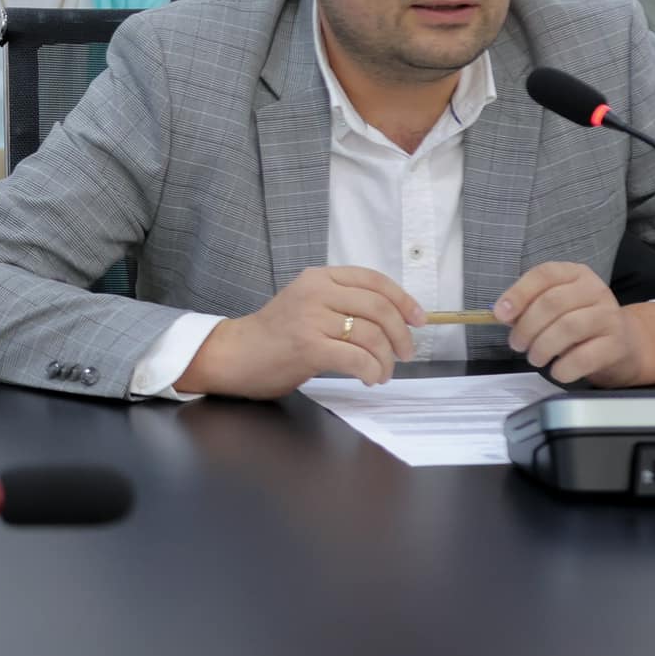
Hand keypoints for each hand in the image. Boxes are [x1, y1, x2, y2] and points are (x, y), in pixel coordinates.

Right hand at [178, 266, 424, 398]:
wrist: (235, 354)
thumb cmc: (275, 335)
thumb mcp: (308, 305)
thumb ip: (342, 303)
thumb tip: (394, 317)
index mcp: (319, 277)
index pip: (373, 280)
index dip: (403, 300)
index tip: (419, 319)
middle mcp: (315, 292)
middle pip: (378, 307)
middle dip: (401, 334)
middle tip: (405, 353)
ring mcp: (310, 318)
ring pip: (370, 335)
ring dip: (386, 359)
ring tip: (382, 373)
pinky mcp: (307, 346)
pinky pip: (356, 358)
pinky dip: (371, 370)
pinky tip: (369, 378)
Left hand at [494, 262, 654, 385]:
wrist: (624, 344)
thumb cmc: (580, 323)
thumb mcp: (555, 308)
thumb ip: (529, 307)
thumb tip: (503, 314)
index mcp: (574, 274)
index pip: (544, 274)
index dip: (518, 293)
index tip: (500, 314)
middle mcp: (595, 289)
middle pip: (552, 303)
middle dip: (527, 327)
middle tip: (517, 345)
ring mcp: (609, 315)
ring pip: (568, 327)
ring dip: (543, 347)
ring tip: (535, 358)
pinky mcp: (617, 344)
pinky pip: (585, 356)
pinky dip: (564, 367)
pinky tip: (556, 372)